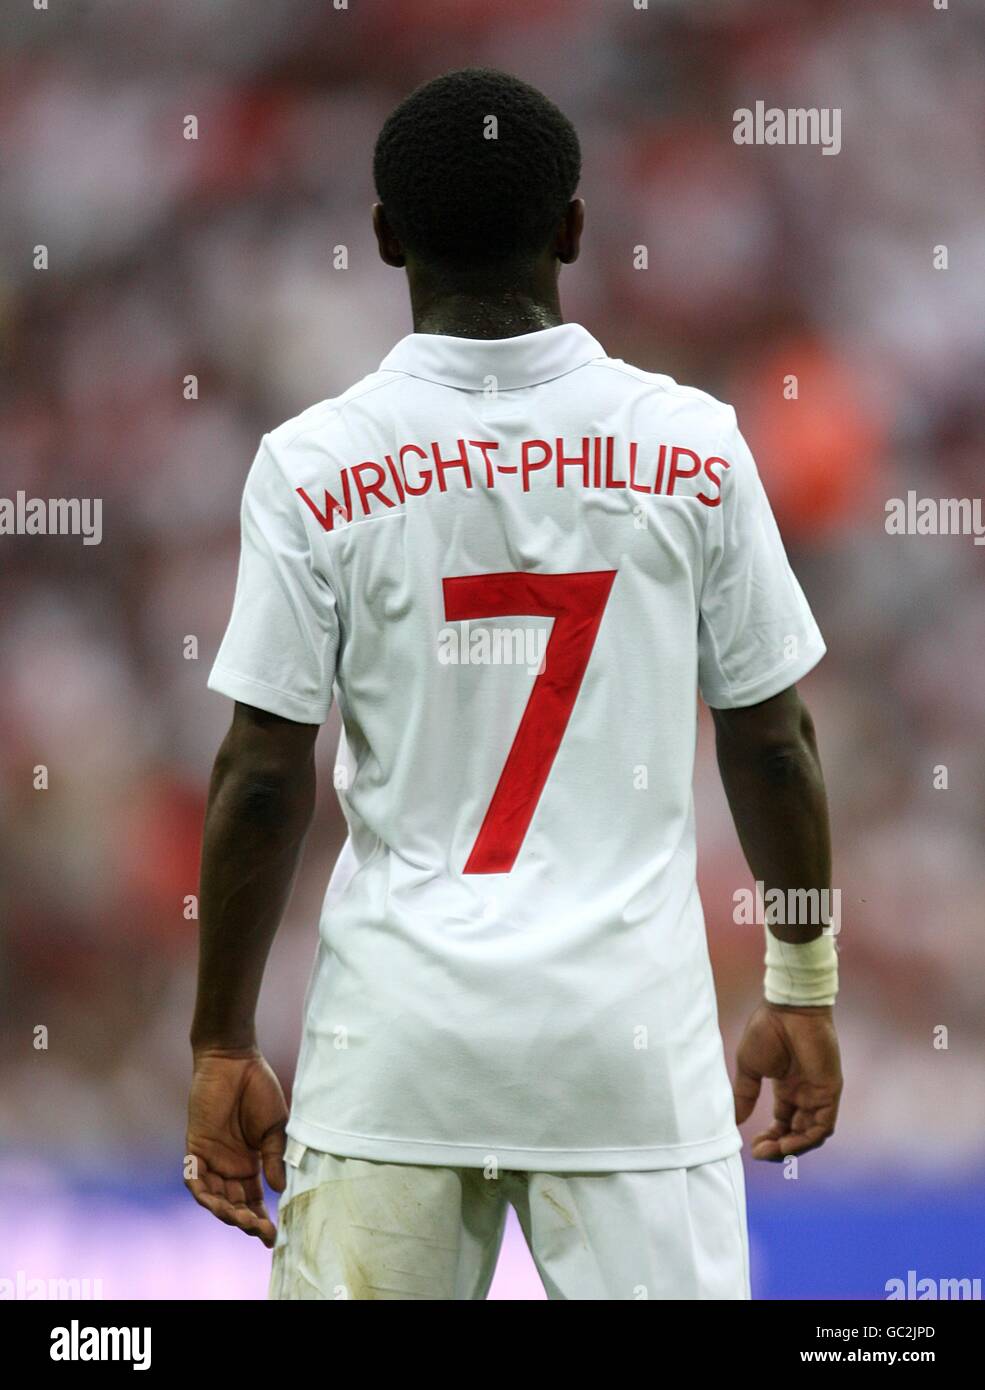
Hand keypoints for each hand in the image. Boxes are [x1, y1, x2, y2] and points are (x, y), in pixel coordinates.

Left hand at [185, 1047, 287, 1246]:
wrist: (236, 1061)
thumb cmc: (259, 1089)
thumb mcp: (275, 1127)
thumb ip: (275, 1157)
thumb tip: (279, 1190)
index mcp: (250, 1164)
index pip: (254, 1201)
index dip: (262, 1220)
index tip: (274, 1237)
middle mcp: (229, 1167)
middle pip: (234, 1205)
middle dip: (246, 1221)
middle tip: (260, 1230)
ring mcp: (211, 1159)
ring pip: (214, 1198)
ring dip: (226, 1212)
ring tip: (241, 1219)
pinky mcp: (195, 1148)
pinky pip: (194, 1178)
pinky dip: (202, 1192)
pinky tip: (215, 1202)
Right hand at [733, 1003, 841, 1160]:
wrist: (788, 1009)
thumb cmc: (767, 1031)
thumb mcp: (750, 1067)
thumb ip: (745, 1094)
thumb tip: (735, 1120)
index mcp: (788, 1088)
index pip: (783, 1123)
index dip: (770, 1139)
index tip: (753, 1147)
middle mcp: (805, 1094)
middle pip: (797, 1133)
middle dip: (779, 1148)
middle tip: (760, 1153)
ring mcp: (819, 1094)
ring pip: (811, 1134)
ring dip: (792, 1148)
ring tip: (772, 1151)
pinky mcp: (829, 1092)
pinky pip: (823, 1126)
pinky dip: (806, 1139)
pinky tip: (787, 1144)